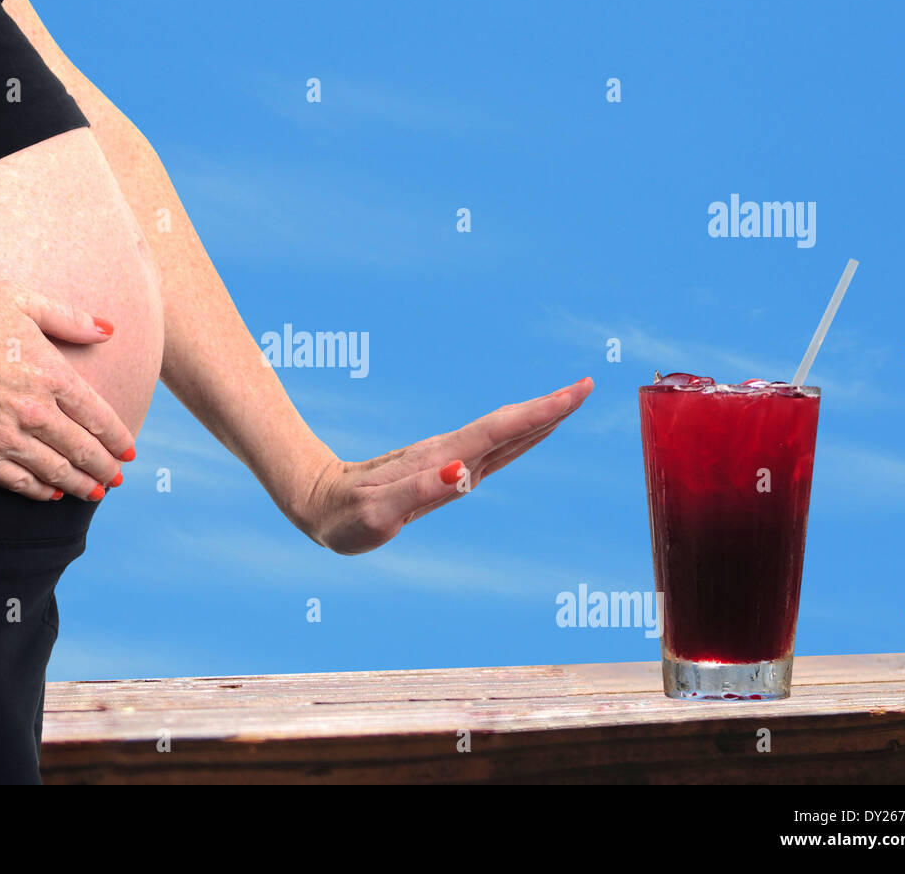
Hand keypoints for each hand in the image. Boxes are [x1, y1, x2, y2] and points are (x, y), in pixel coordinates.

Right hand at [0, 281, 135, 500]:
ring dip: (79, 485)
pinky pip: (17, 481)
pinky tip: (50, 494)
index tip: (127, 450)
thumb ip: (68, 318)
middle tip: (116, 478)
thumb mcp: (20, 299)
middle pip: (82, 450)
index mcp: (51, 374)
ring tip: (94, 492)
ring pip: (55, 471)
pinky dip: (39, 491)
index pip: (98, 416)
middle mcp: (34, 411)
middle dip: (105, 468)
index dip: (116, 438)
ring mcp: (4, 437)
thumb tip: (108, 330)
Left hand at [297, 378, 593, 553]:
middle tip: (587, 387)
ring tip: (570, 403)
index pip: (498, 431)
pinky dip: (516, 437)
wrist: (317, 502)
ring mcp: (446, 460)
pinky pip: (489, 449)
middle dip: (549, 408)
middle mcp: (449, 454)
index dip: (539, 413)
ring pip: (502, 434)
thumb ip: (415, 492)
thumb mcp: (375, 514)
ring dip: (538, 419)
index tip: (575, 392)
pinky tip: (528, 433)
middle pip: (508, 425)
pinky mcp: (441, 470)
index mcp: (441, 460)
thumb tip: (461, 472)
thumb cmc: (344, 516)